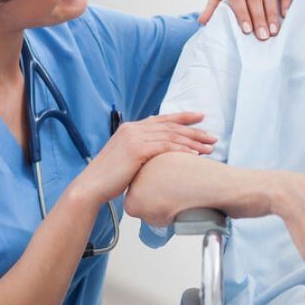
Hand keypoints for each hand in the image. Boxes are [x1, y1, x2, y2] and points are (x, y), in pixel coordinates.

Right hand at [75, 112, 217, 204]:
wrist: (91, 186)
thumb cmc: (108, 177)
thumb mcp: (125, 158)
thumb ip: (140, 150)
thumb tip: (157, 155)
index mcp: (130, 128)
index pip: (162, 119)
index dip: (183, 117)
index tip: (200, 118)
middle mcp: (133, 128)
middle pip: (170, 126)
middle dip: (194, 130)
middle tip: (212, 136)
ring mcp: (134, 137)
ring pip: (171, 135)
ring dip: (193, 141)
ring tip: (209, 147)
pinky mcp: (137, 149)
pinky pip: (165, 147)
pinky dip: (182, 150)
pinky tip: (194, 155)